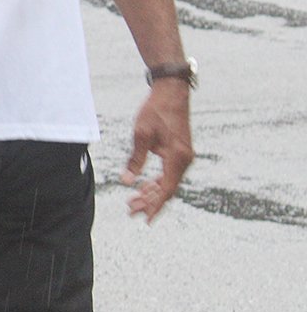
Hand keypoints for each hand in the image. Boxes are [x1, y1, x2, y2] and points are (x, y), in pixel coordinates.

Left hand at [119, 81, 193, 220]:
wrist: (171, 93)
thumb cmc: (155, 111)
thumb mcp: (141, 135)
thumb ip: (135, 160)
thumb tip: (126, 181)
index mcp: (177, 157)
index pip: (166, 189)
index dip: (155, 206)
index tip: (144, 218)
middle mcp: (184, 160)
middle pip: (168, 189)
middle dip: (149, 202)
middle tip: (130, 211)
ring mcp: (184, 156)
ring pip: (169, 183)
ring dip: (152, 193)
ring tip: (133, 202)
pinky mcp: (180, 152)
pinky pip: (170, 174)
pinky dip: (157, 182)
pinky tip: (144, 187)